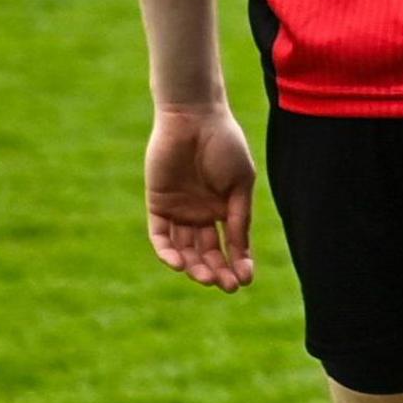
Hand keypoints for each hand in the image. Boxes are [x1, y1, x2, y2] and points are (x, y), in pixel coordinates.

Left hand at [144, 103, 258, 289]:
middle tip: (224, 285)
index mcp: (225, 209)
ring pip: (185, 249)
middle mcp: (202, 214)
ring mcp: (179, 211)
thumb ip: (239, 218)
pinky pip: (161, 236)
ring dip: (194, 267)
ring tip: (205, 277)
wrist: (194, 118)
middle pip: (207, 253)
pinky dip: (167, 252)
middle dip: (216, 271)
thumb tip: (241, 253)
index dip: (238, 264)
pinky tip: (179, 264)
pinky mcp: (158, 204)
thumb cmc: (224, 145)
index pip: (231, 246)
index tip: (245, 280)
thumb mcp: (240, 185)